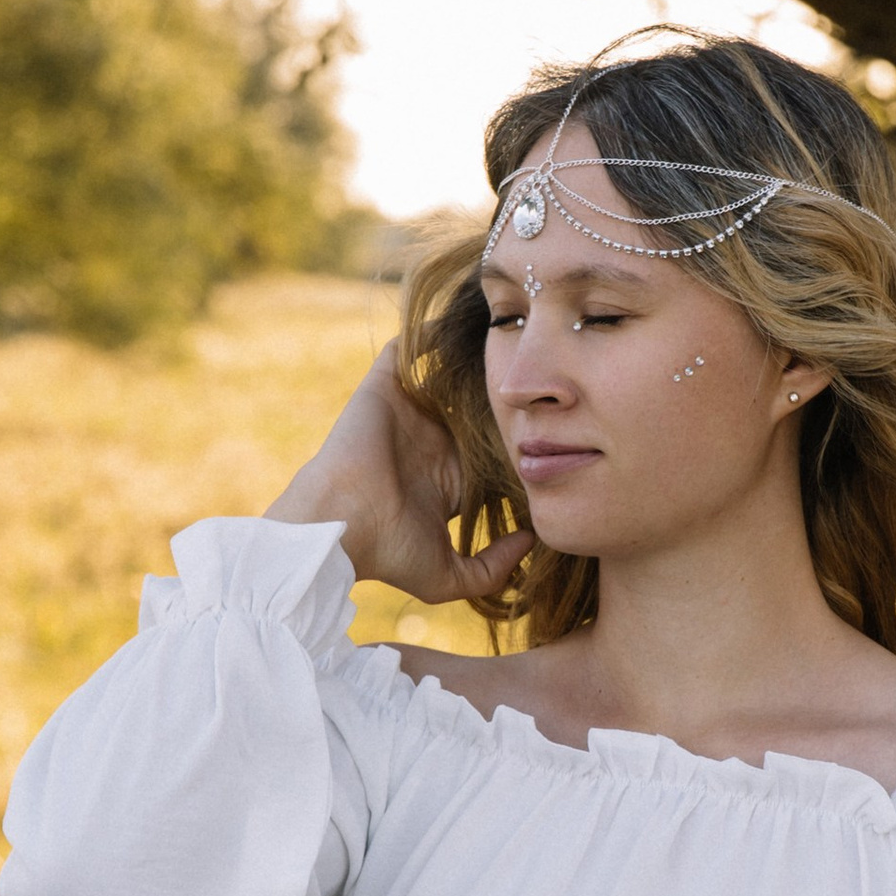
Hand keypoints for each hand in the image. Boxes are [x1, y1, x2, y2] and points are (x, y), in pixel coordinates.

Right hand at [266, 346, 530, 609]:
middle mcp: (431, 444)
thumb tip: (530, 543)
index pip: (490, 455)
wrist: (341, 524)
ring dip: (470, 359)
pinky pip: (406, 349)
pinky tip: (460, 318)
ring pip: (445, 378)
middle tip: (540, 376)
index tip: (555, 432)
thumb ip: (493, 567)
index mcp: (448, 482)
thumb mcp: (450, 576)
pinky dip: (425, 332)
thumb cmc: (389, 552)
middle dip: (504, 396)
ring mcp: (407, 414)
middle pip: (475, 412)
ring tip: (507, 335)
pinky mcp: (384, 388)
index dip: (519, 444)